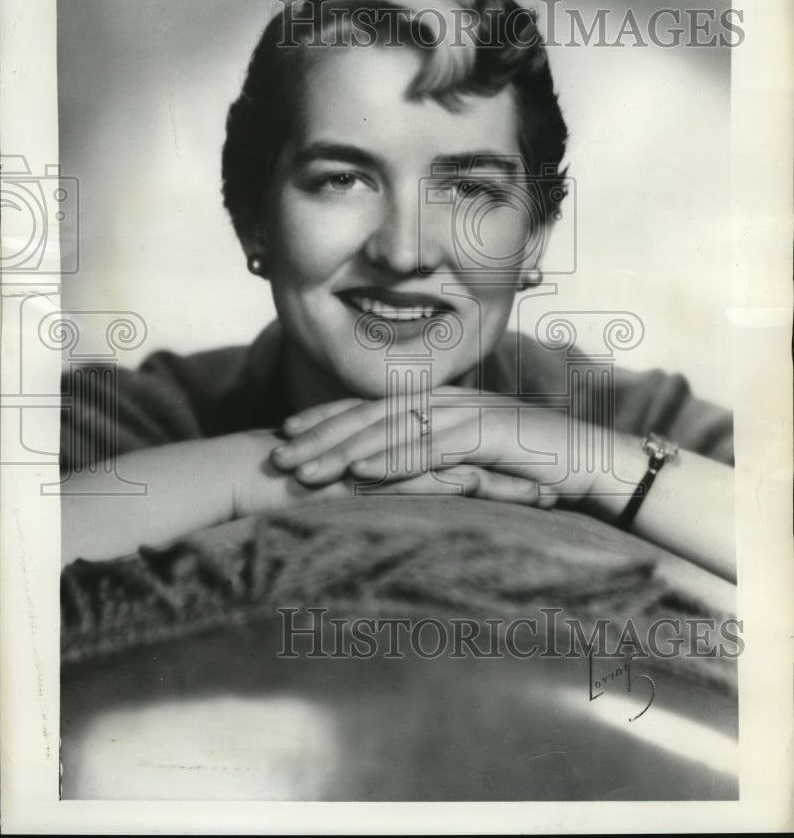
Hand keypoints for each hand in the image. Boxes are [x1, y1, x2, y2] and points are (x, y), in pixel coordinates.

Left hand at [268, 391, 592, 503]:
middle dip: (320, 434)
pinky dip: (394, 459)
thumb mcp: (478, 458)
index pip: (373, 407)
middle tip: (275, 454)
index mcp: (443, 401)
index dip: (328, 417)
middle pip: (371, 414)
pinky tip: (360, 473)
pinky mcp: (490, 434)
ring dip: (343, 450)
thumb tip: (398, 470)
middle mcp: (449, 399)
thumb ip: (439, 456)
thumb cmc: (535, 465)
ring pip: (392, 429)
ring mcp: (469, 413)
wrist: (595, 461)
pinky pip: (432, 447)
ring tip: (303, 469)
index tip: (287, 432)